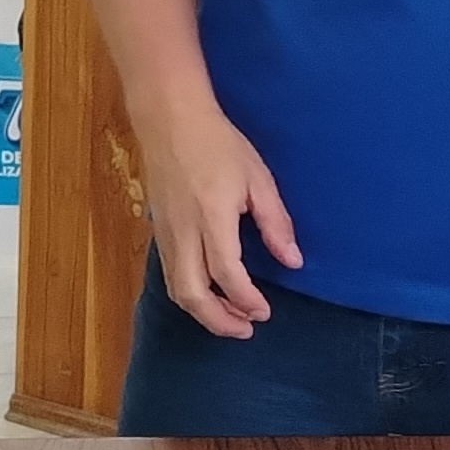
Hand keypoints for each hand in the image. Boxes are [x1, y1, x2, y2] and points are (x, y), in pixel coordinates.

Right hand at [139, 100, 300, 338]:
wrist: (170, 120)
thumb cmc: (218, 144)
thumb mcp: (257, 178)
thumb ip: (275, 223)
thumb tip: (292, 261)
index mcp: (212, 215)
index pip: (226, 273)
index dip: (246, 300)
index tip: (264, 311)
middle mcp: (183, 230)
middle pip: (193, 294)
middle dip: (220, 321)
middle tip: (247, 329)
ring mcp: (165, 233)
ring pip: (177, 290)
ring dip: (203, 313)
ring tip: (231, 318)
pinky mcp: (157, 233)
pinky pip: (170, 276)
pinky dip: (189, 295)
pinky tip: (210, 295)